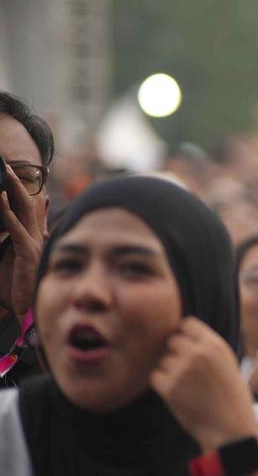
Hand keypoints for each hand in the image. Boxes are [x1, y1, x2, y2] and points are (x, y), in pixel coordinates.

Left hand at [0, 165, 47, 314]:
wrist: (20, 310)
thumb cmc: (12, 288)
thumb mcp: (6, 259)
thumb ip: (6, 241)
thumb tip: (3, 223)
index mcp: (32, 239)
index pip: (29, 210)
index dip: (23, 191)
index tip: (14, 173)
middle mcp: (37, 238)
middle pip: (29, 204)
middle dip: (19, 184)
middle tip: (9, 165)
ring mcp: (34, 244)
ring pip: (26, 211)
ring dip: (15, 190)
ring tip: (7, 172)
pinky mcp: (27, 253)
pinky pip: (17, 228)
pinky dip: (8, 212)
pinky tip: (1, 198)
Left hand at [151, 317, 257, 451]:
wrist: (231, 428)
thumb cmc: (232, 396)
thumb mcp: (229, 362)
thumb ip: (208, 347)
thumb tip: (182, 333)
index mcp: (215, 345)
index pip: (186, 323)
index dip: (185, 335)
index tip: (188, 348)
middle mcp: (197, 354)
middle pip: (172, 341)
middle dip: (176, 353)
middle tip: (188, 371)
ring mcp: (181, 371)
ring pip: (163, 360)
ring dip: (170, 370)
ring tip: (188, 386)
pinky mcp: (169, 389)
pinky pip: (155, 377)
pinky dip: (163, 384)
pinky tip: (180, 394)